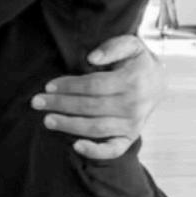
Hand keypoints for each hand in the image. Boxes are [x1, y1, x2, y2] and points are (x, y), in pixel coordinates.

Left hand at [31, 33, 165, 159]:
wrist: (158, 82)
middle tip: (37, 102)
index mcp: (132, 81)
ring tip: (47, 120)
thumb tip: (92, 58)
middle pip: (90, 107)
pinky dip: (95, 151)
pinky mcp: (130, 137)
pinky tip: (76, 146)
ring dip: (69, 125)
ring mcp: (132, 124)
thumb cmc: (136, 62)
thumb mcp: (131, 45)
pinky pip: (113, 150)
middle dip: (61, 104)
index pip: (93, 85)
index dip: (69, 86)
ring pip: (96, 128)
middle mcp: (133, 105)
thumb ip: (113, 46)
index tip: (49, 86)